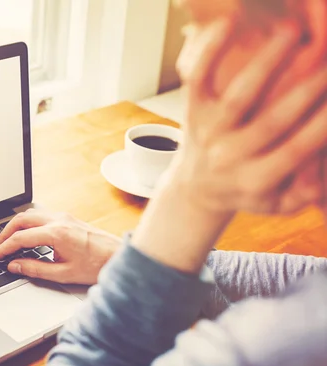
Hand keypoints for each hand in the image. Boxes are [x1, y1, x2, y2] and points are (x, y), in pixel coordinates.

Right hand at [0, 209, 121, 284]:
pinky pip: (40, 215)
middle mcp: (58, 220)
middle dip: (5, 234)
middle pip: (20, 220)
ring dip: (16, 226)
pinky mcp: (67, 218)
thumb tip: (14, 266)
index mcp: (56, 234)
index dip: (3, 249)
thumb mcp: (63, 273)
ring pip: (30, 214)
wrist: (118, 256)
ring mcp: (63, 216)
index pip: (20, 238)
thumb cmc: (95, 266)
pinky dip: (28, 224)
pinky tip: (27, 236)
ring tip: (10, 242)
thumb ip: (35, 269)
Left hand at [171, 17, 326, 214]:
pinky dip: (209, 52)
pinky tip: (229, 24)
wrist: (196, 188)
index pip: (296, 149)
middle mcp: (228, 156)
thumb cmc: (249, 190)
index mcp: (255, 180)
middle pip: (272, 121)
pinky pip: (198, 79)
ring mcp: (207, 132)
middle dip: (308, 89)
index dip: (322, 124)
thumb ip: (307, 190)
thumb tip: (325, 166)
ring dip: (267, 62)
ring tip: (294, 32)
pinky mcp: (191, 111)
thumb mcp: (279, 202)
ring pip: (238, 95)